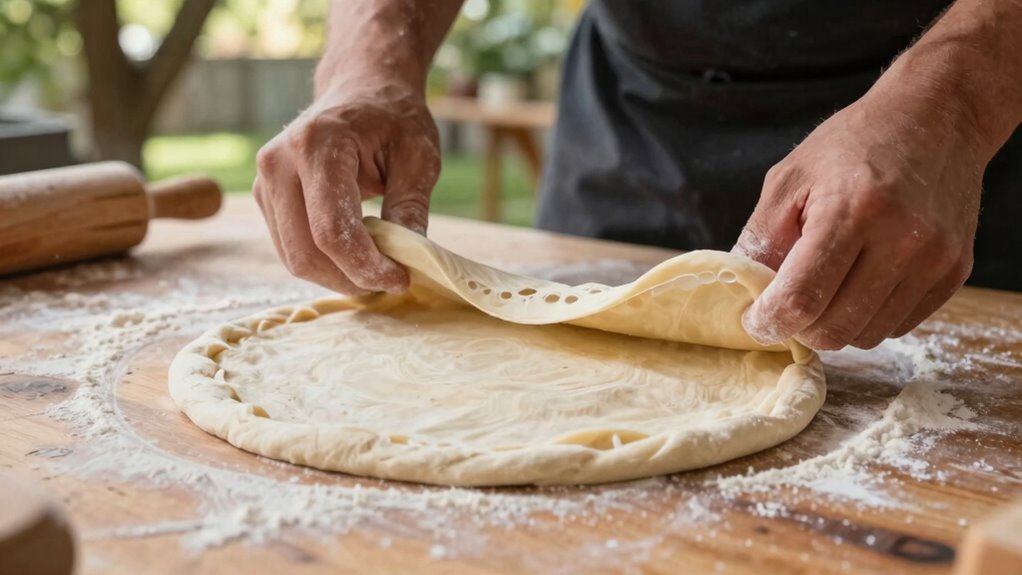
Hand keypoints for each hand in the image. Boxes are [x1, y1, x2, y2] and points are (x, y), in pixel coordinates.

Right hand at [253, 82, 440, 294]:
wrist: (361, 88)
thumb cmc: (393, 118)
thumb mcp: (419, 155)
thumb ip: (411, 206)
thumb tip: (410, 259)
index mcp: (318, 144)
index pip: (332, 229)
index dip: (365, 266)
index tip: (399, 279)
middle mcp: (279, 162)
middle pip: (306, 252)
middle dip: (350, 279)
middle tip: (390, 282)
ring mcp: (265, 180)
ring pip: (294, 258)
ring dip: (337, 276)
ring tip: (375, 268)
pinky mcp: (266, 197)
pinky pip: (291, 248)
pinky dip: (324, 263)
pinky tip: (355, 255)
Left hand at [733, 91, 984, 349]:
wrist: (937, 118)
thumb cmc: (853, 145)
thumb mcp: (790, 178)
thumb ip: (760, 239)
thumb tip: (740, 293)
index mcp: (852, 210)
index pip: (802, 298)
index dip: (769, 321)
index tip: (754, 320)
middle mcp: (901, 239)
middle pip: (835, 329)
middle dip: (800, 328)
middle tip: (787, 304)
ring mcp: (934, 260)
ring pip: (867, 336)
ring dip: (835, 324)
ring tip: (826, 287)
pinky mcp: (954, 272)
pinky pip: (898, 326)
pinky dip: (868, 318)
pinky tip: (859, 283)